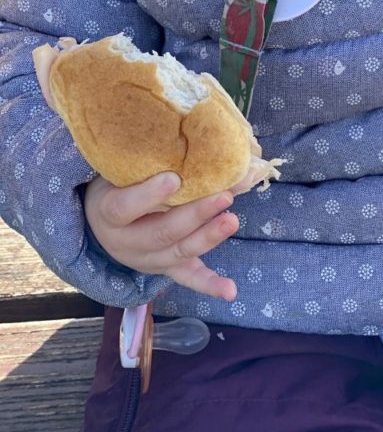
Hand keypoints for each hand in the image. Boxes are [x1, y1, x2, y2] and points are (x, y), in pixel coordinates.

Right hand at [84, 173, 239, 300]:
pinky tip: (230, 292)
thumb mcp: (120, 170)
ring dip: (208, 237)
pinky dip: (210, 285)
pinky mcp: (164, 269)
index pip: (124, 207)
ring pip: (179, 253)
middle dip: (195, 215)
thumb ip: (150, 160)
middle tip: (224, 196)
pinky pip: (188, 278)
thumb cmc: (118, 182)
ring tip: (232, 220)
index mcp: (108, 212)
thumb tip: (197, 140)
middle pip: (161, 232)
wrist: (100, 222)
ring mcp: (147, 259)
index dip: (148, 195)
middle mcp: (125, 242)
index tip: (173, 178)